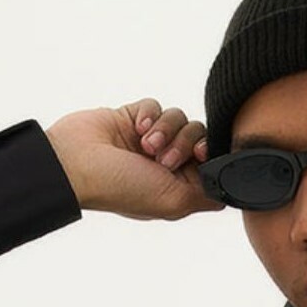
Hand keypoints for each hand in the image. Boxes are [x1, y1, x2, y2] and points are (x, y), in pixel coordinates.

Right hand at [45, 99, 224, 221]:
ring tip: (145, 145)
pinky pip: (156, 105)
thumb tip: (230, 190)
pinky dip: (148, 115)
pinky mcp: (134, 118)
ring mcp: (150, 140)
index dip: (210, 157)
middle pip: (200, 138)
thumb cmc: (121, 188)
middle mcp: (166, 165)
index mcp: (177, 188)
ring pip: (180, 118)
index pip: (210, 166)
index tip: (202, 156)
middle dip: (185, 143)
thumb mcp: (173, 202)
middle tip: (163, 159)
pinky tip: (135, 129)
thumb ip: (206, 195)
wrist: (76, 163)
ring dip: (165, 130)